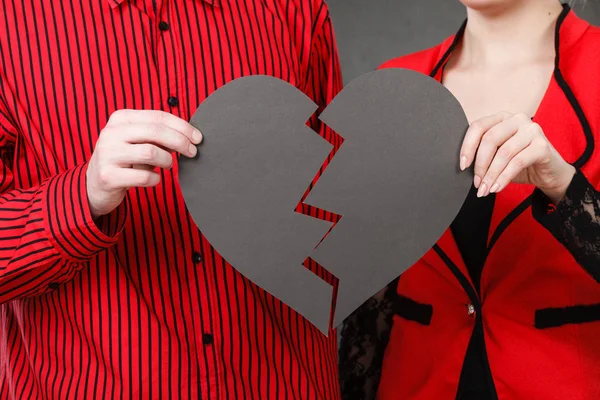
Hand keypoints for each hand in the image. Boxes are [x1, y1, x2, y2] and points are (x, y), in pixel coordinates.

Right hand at [87, 109, 202, 217]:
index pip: (158, 116)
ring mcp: (108, 154)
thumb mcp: (137, 140)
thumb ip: (157, 134)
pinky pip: (143, 176)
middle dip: (180, 142)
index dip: (182, 126)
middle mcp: (111, 133)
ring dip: (167, 161)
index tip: (197, 137)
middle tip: (192, 152)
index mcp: (120, 118)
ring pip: (151, 152)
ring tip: (168, 165)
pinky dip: (155, 179)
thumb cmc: (125, 160)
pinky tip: (154, 179)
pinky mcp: (108, 176)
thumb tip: (190, 135)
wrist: (95, 185)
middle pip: (156, 131)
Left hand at [460, 111, 575, 203]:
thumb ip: (483, 153)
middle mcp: (517, 119)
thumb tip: (463, 166)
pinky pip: (517, 162)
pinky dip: (504, 177)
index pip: (478, 126)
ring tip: (486, 189)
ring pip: (503, 153)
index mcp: (502, 118)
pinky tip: (497, 188)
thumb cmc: (519, 163)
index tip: (463, 166)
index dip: (467, 146)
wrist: (549, 173)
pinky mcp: (542, 145)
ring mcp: (532, 130)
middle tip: (477, 183)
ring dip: (491, 175)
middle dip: (480, 165)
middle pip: (489, 139)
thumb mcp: (497, 156)